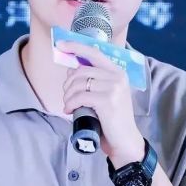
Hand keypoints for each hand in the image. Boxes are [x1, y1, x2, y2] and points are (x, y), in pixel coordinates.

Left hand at [58, 40, 144, 163]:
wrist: (125, 140)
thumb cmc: (112, 119)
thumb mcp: (106, 95)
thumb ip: (93, 81)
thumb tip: (71, 70)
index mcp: (118, 72)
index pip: (94, 53)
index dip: (76, 47)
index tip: (60, 44)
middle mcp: (117, 76)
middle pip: (82, 70)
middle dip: (68, 84)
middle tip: (67, 97)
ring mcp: (114, 88)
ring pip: (79, 84)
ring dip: (68, 95)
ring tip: (69, 105)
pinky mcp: (107, 100)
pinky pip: (80, 96)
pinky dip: (70, 103)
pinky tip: (69, 111)